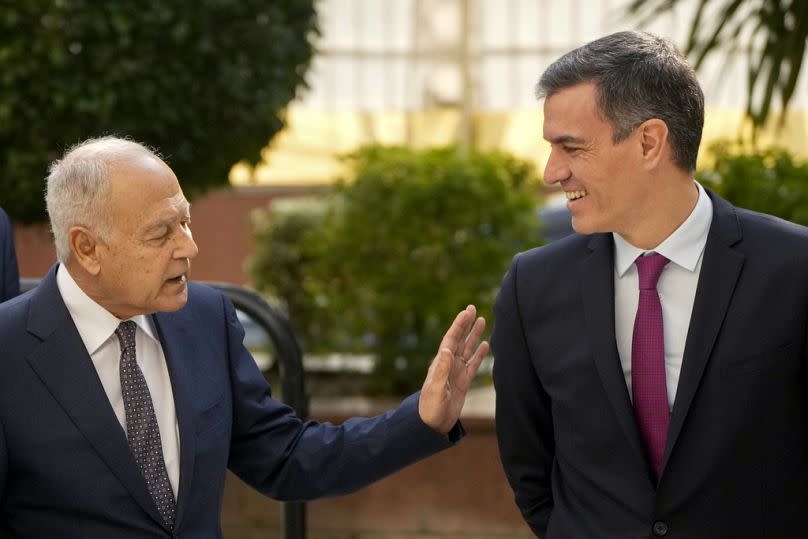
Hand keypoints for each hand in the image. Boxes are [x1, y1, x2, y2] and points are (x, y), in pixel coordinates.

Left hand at [418, 305, 488, 432]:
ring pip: (467, 349)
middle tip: (473, 308)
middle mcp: (448, 364)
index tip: (467, 312)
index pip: (451, 339)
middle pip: (459, 339)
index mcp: (441, 363)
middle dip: (466, 324)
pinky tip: (485, 345)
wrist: (431, 425)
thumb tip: (448, 348)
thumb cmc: (430, 408)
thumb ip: (442, 369)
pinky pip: (473, 364)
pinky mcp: (463, 382)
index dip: (459, 325)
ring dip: (474, 335)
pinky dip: (479, 354)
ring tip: (482, 321)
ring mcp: (456, 372)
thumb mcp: (436, 389)